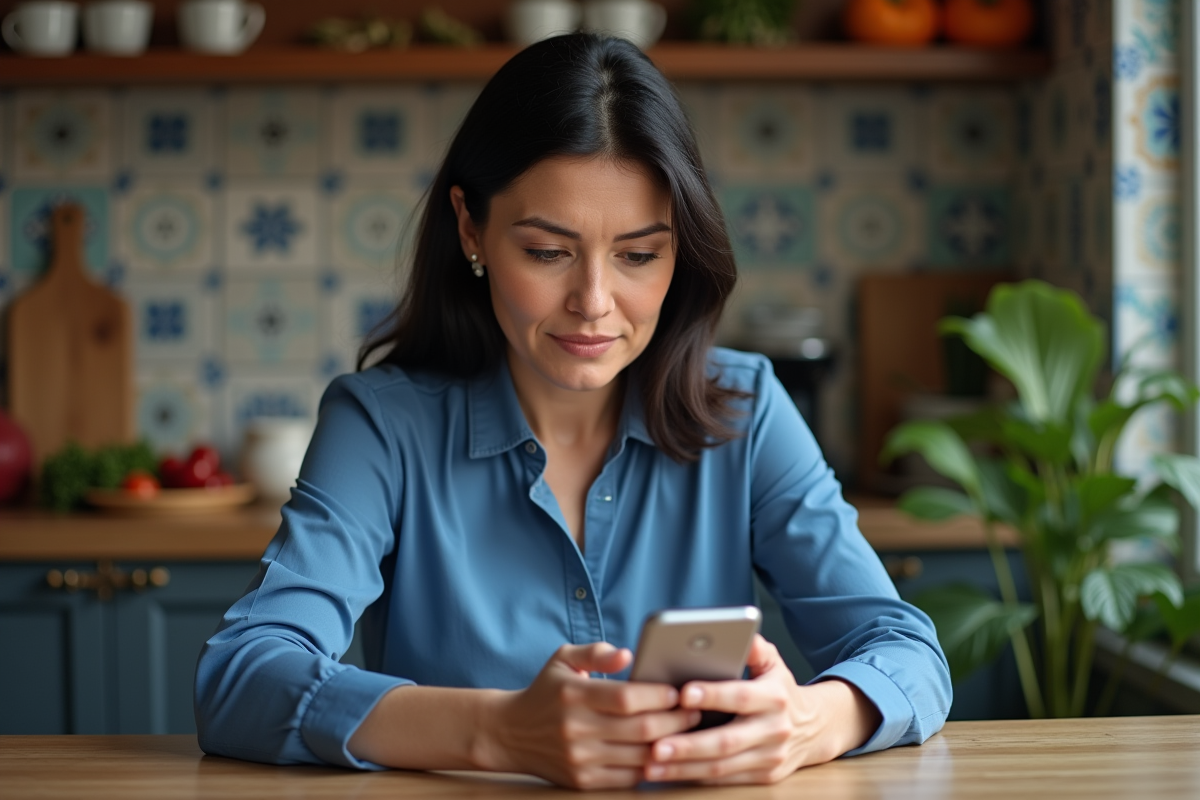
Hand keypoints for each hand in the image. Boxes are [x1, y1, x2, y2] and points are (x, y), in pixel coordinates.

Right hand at [478, 642, 701, 789]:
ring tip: (687, 733)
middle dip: (676, 720)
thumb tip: (627, 654)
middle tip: (695, 711)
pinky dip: (650, 768)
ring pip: (639, 757)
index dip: (659, 695)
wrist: (510, 733)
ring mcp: (580, 758)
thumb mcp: (563, 659)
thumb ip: (596, 652)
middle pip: (641, 729)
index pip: (626, 698)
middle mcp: (576, 729)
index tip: (678, 691)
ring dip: (669, 746)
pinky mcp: (582, 781)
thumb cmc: (546, 690)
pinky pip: (628, 779)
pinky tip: (664, 755)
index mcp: (574, 694)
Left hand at [642, 635, 881, 784]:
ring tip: (652, 766)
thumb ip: (755, 648)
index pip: (741, 696)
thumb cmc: (779, 689)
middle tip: (655, 746)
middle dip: (689, 745)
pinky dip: (696, 778)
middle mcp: (774, 730)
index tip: (682, 694)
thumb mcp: (774, 664)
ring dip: (685, 768)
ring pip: (723, 767)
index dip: (713, 695)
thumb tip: (742, 632)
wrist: (815, 728)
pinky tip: (670, 775)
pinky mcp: (764, 777)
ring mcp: (770, 757)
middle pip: (727, 741)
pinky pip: (726, 781)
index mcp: (774, 697)